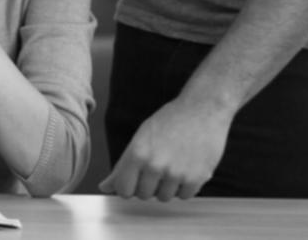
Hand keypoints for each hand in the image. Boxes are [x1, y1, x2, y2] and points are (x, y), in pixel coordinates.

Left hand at [99, 96, 230, 199]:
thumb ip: (123, 165)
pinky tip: (186, 167)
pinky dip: (184, 186)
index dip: (128, 187)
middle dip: (148, 185)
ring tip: (173, 164)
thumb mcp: (141, 137)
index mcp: (138, 153)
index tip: (134, 180)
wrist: (202, 109)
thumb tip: (105, 187)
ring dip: (167, 186)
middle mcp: (155, 165)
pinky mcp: (196, 178)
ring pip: (164, 197)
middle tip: (157, 167)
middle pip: (143, 195)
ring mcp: (176, 174)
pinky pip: (184, 196)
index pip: (124, 189)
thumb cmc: (169, 121)